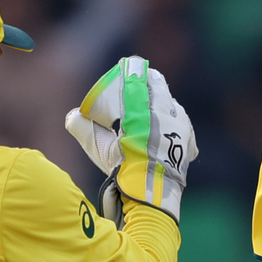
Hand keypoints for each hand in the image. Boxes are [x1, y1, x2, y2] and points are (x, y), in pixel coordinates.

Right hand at [65, 56, 197, 223]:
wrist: (150, 196)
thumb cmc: (122, 171)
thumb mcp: (98, 150)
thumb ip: (82, 128)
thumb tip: (74, 115)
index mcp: (141, 114)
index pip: (137, 81)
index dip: (131, 70)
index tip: (127, 65)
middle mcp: (164, 116)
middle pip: (159, 86)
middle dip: (149, 81)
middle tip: (141, 80)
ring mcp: (180, 128)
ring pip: (172, 104)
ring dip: (162, 102)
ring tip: (153, 106)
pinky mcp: (188, 141)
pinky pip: (182, 123)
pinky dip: (174, 122)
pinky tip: (168, 128)